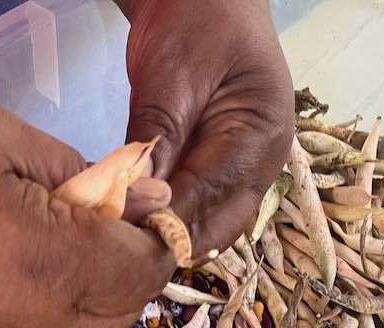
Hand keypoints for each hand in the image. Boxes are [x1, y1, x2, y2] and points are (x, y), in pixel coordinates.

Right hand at [0, 94, 173, 327]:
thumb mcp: (2, 139)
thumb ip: (87, 178)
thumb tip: (151, 203)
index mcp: (41, 266)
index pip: (144, 270)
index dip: (155, 237)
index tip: (140, 205)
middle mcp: (29, 326)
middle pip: (123, 312)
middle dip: (127, 269)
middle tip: (97, 220)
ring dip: (90, 296)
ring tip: (53, 244)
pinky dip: (50, 315)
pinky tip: (16, 274)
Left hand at [120, 0, 293, 254]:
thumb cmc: (196, 22)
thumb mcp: (170, 78)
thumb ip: (155, 138)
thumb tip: (137, 199)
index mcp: (261, 136)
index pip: (212, 195)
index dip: (167, 219)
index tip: (124, 234)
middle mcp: (261, 163)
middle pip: (220, 226)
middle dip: (172, 240)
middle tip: (122, 249)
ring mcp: (244, 170)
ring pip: (209, 226)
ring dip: (170, 235)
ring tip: (126, 242)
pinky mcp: (220, 170)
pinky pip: (198, 208)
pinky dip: (168, 217)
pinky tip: (135, 222)